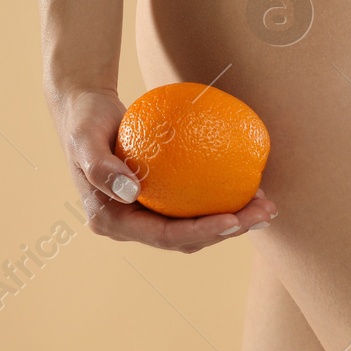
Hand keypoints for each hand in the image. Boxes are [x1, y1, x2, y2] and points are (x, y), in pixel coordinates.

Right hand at [49, 85, 277, 252]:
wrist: (85, 110)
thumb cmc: (84, 120)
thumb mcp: (84, 138)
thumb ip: (100, 166)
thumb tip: (131, 192)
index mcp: (112, 222)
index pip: (164, 237)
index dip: (202, 233)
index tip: (235, 219)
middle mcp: (131, 226)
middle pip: (188, 239)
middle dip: (230, 230)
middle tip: (265, 211)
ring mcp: (146, 215)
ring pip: (196, 227)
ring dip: (234, 220)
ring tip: (266, 204)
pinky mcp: (160, 201)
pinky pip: (196, 206)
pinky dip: (223, 199)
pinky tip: (251, 185)